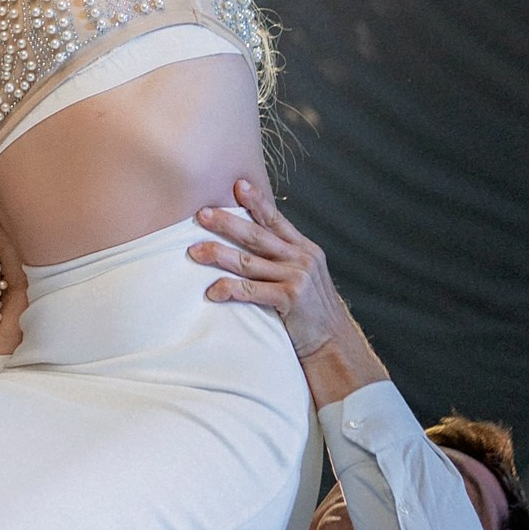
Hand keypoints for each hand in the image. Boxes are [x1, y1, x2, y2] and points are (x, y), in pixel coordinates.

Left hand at [189, 180, 386, 398]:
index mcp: (305, 249)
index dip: (257, 202)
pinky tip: (213, 291)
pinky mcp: (290, 299)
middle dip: (228, 223)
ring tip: (195, 252)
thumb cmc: (312, 312)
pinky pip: (251, 291)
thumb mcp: (305, 277)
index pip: (276, 220)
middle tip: (202, 214)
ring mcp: (296, 278)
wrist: (333, 343)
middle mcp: (301, 259)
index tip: (238, 185)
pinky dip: (229, 289)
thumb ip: (285, 258)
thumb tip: (255, 241)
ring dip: (219, 255)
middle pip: (258, 236)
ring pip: (249, 261)